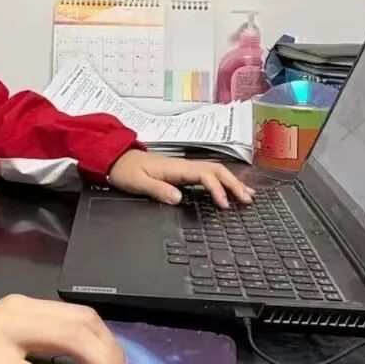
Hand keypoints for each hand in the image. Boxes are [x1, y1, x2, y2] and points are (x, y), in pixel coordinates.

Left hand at [107, 149, 253, 207]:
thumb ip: (157, 190)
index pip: (204, 174)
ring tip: (247, 195)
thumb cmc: (126, 171)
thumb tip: (179, 198)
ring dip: (231, 182)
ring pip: (214, 171)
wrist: (116, 158)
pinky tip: (228, 190)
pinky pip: (207, 175)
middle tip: (248, 200)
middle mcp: (183, 165)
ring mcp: (184, 167)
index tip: (223, 205)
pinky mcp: (182, 172)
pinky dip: (221, 182)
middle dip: (233, 184)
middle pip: (216, 170)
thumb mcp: (137, 182)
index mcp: (176, 168)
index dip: (217, 189)